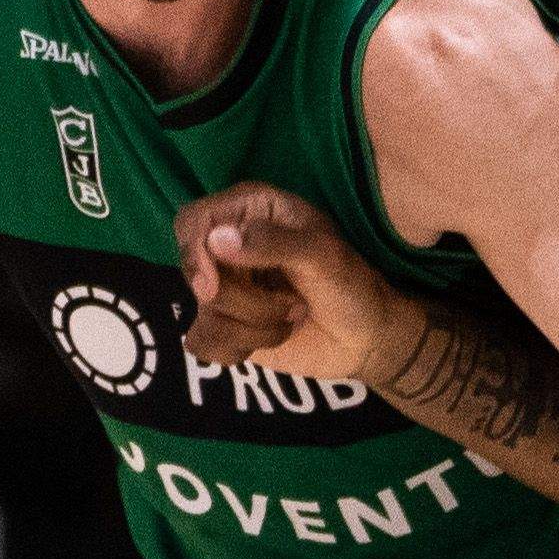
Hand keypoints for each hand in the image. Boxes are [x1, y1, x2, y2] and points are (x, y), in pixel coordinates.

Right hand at [180, 182, 394, 390]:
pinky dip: (240, 348)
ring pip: (204, 315)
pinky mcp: (225, 325)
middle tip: (290, 302)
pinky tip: (272, 338)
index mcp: (251, 210)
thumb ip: (272, 242)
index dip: (194, 254)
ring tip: (292, 315)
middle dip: (245, 300)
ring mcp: (226, 287)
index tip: (213, 287)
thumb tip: (216, 239)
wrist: (366, 338)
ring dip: (255, 326)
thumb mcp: (323, 256)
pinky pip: (204, 343)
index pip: (193, 221)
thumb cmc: (352, 286)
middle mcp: (231, 246)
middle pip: (195, 275)